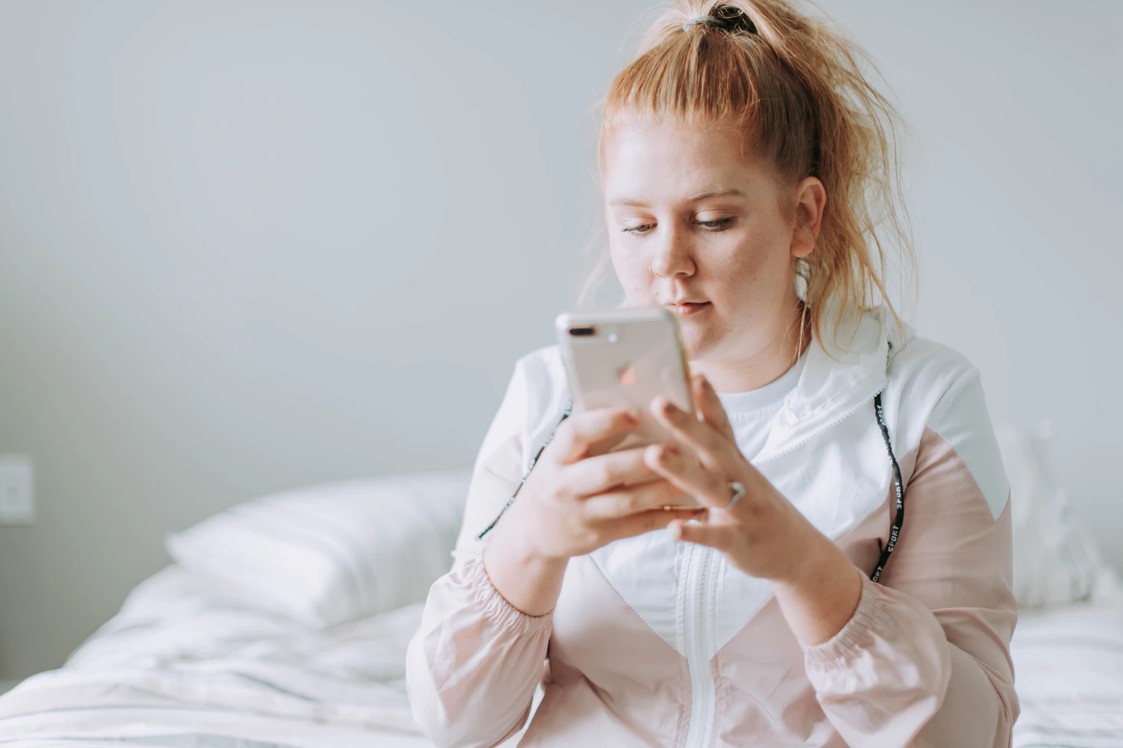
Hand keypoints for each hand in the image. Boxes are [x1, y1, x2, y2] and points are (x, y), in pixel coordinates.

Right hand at [493, 406, 704, 562]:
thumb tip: (634, 395)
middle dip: (644, 459)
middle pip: (607, 471)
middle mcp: (564, 485)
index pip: (574, 433)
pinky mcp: (598, 536)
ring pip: (628, 501)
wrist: (533, 530)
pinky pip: (638, 525)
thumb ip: (592, 433)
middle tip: (679, 446)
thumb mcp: (561, 454)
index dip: (605, 422)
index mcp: (555, 456)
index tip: (636, 412)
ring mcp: (581, 514)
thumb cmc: (558, 477)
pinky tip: (693, 507)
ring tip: (694, 474)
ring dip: (664, 488)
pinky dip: (667, 516)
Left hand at [644, 373, 824, 582]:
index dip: (708, 400)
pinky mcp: (740, 543)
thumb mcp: (737, 477)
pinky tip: (673, 528)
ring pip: (711, 487)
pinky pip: (716, 536)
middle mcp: (741, 480)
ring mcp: (742, 511)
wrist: (797, 553)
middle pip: (713, 448)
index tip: (692, 371)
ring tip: (654, 454)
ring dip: (682, 470)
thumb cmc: (755, 508)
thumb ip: (709, 454)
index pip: (721, 426)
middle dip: (686, 424)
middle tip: (658, 401)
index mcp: (736, 462)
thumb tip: (677, 424)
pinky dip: (696, 533)